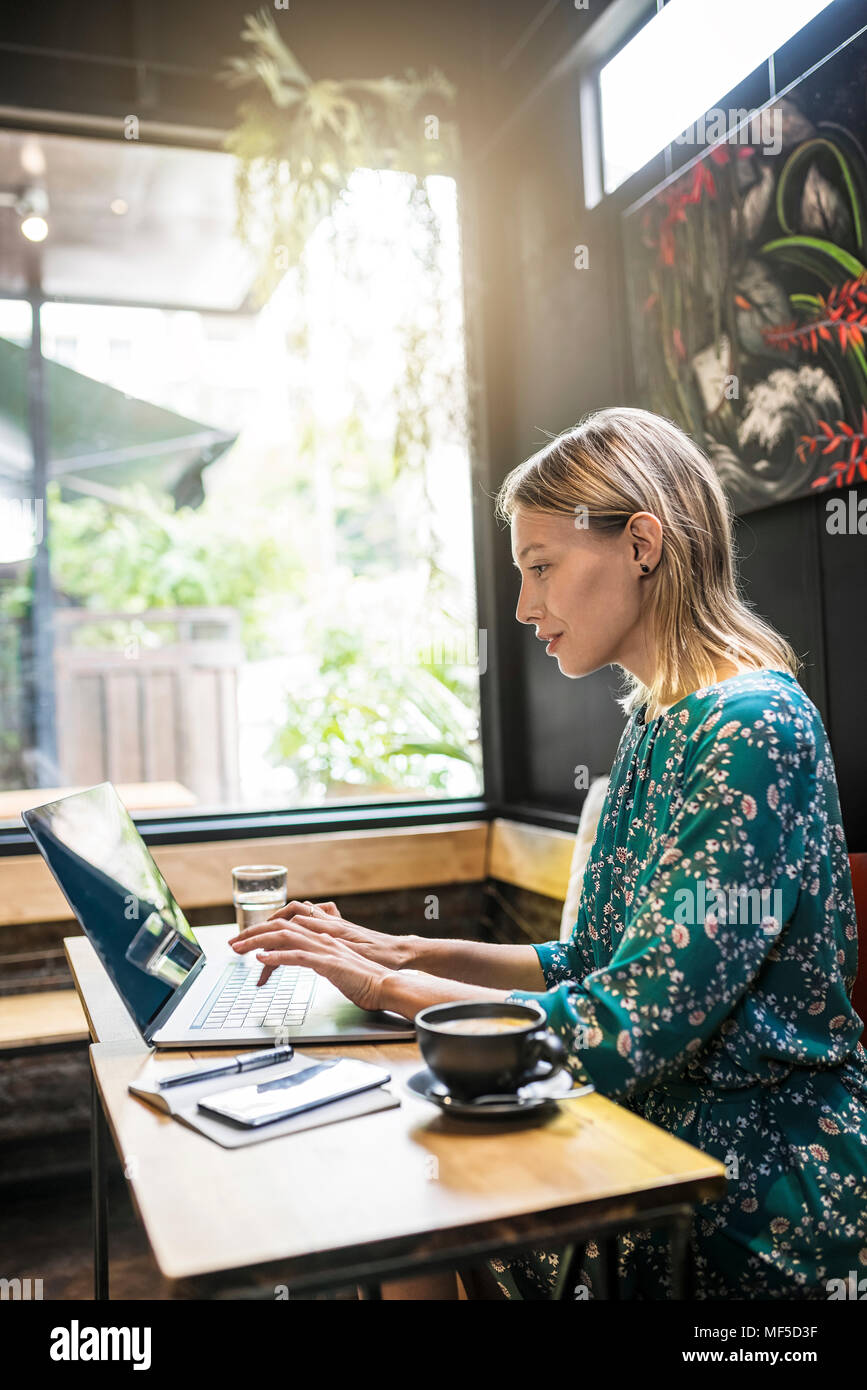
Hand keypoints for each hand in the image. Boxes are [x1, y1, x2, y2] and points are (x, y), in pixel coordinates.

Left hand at [229, 916, 400, 1013]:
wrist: (387, 985)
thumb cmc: (366, 980)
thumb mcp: (337, 966)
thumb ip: (321, 959)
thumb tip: (305, 960)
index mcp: (323, 938)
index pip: (287, 928)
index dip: (264, 932)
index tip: (247, 942)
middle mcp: (322, 938)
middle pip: (280, 927)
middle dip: (253, 933)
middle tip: (233, 944)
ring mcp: (325, 949)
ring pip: (285, 937)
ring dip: (257, 942)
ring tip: (239, 949)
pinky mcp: (329, 963)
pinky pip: (298, 956)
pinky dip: (277, 956)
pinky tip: (262, 960)